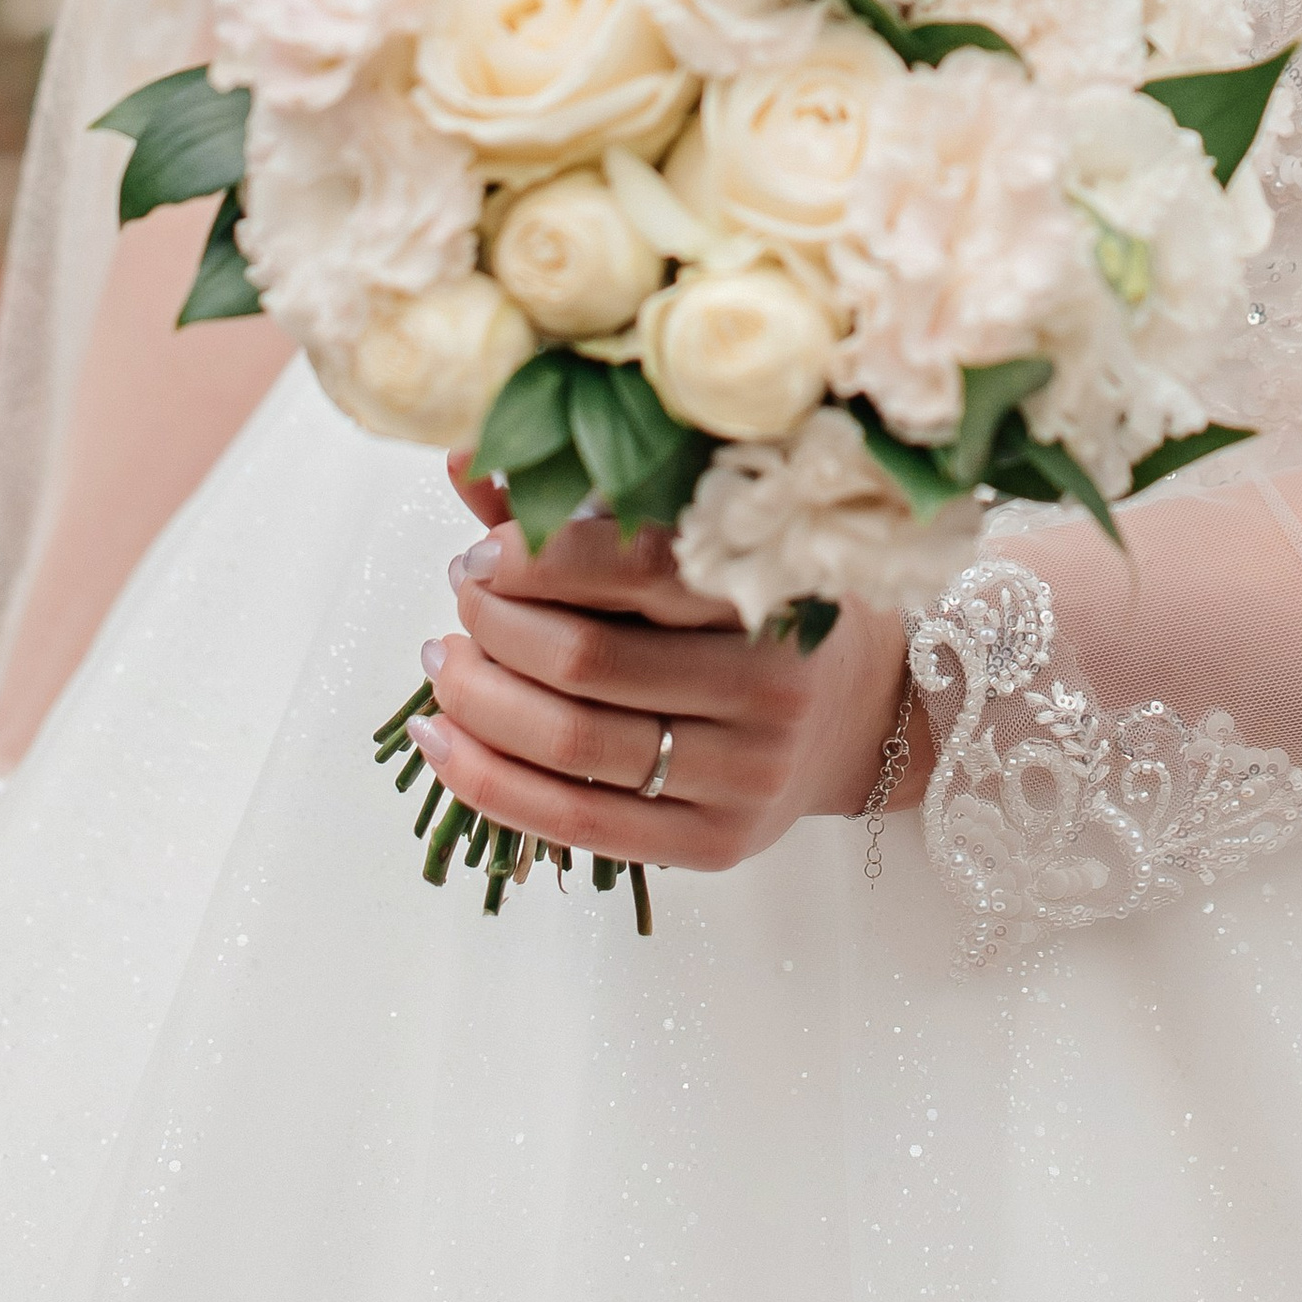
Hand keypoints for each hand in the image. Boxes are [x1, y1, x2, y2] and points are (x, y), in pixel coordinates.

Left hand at [417, 502, 919, 878]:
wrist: (859, 714)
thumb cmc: (759, 607)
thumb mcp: (702, 542)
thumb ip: (583, 506)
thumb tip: (463, 458)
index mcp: (769, 586)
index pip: (636, 566)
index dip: (540, 556)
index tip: (481, 552)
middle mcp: (767, 683)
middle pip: (589, 661)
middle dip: (496, 627)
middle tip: (460, 601)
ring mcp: (745, 772)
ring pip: (575, 745)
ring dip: (480, 704)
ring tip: (442, 664)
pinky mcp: (716, 843)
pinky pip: (579, 824)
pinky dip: (492, 785)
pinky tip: (443, 744)